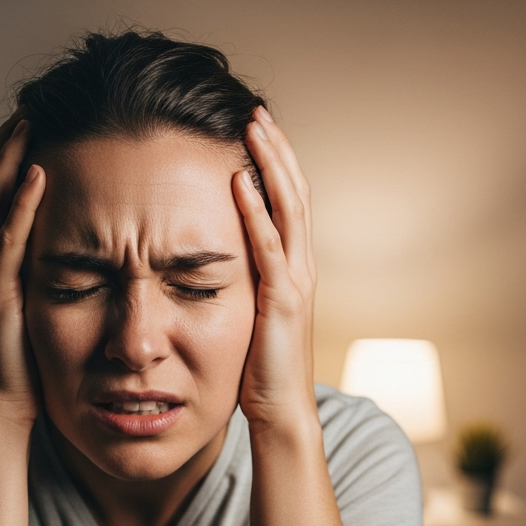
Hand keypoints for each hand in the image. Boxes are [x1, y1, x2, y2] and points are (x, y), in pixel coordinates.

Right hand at [0, 109, 46, 427]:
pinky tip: (38, 174)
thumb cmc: (30, 368)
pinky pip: (7, 242)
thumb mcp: (43, 313)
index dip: (12, 160)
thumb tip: (81, 255)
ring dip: (9, 161)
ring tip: (29, 121)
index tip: (36, 123)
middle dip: (6, 147)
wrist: (5, 412)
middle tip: (30, 106)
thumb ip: (50, 281)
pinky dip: (21, 206)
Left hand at [233, 107, 316, 430]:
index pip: (290, 206)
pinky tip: (238, 182)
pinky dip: (255, 211)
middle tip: (257, 114)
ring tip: (253, 129)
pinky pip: (268, 246)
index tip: (257, 135)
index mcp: (295, 272)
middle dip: (277, 152)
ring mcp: (295, 283)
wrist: (281, 411)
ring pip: (289, 209)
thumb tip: (224, 268)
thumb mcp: (253, 320)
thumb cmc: (262, 373)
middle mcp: (302, 270)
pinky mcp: (281, 301)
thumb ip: (248, 289)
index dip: (277, 167)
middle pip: (295, 194)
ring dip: (270, 165)